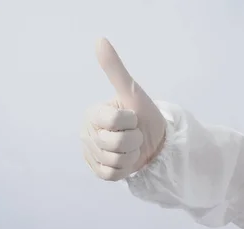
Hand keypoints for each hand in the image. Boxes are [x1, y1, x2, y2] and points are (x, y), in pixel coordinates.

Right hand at [82, 38, 166, 180]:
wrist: (156, 141)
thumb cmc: (144, 114)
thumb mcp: (132, 91)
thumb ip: (115, 69)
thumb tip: (100, 40)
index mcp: (92, 114)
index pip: (113, 121)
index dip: (130, 120)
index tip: (132, 117)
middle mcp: (87, 134)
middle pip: (115, 142)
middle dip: (133, 139)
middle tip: (134, 133)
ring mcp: (92, 154)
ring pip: (114, 160)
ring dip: (131, 154)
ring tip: (132, 147)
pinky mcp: (100, 172)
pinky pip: (112, 174)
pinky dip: (126, 168)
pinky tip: (127, 159)